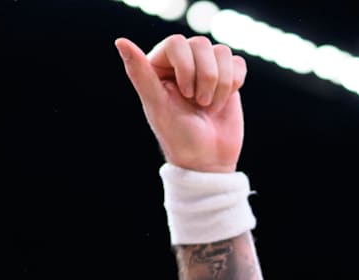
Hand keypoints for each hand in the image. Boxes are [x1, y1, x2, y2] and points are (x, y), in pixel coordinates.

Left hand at [115, 34, 245, 172]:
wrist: (207, 159)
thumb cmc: (177, 135)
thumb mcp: (157, 104)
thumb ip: (139, 73)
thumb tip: (121, 41)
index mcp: (157, 67)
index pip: (177, 43)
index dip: (186, 66)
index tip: (184, 94)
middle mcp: (180, 64)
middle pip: (201, 44)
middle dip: (205, 77)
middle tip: (197, 103)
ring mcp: (205, 69)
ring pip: (221, 52)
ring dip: (220, 83)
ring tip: (208, 106)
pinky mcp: (227, 76)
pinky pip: (237, 62)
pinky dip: (233, 84)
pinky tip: (222, 102)